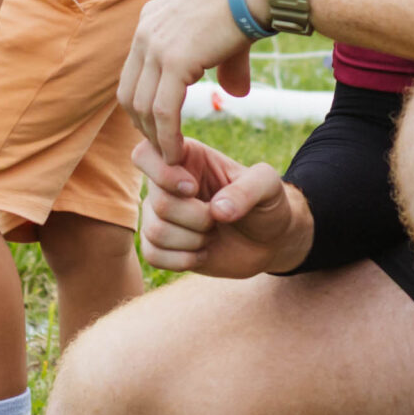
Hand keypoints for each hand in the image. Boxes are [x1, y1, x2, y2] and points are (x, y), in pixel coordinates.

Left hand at [116, 0, 257, 164]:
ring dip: (155, 138)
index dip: (143, 105)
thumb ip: (223, 66)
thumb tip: (235, 93)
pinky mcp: (174, 61)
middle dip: (143, 126)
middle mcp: (145, 32)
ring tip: (171, 159)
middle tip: (162, 148)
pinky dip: (167, 138)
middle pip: (130, 93)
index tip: (158, 128)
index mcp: (151, 21)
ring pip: (143, 107)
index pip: (134, 73)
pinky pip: (163, 111)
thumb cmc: (248, 2)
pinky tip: (177, 153)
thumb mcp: (224, 36)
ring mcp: (157, 46)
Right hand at [134, 135, 309, 276]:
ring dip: (192, 241)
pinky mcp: (160, 245)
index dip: (164, 174)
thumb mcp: (268, 186)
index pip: (145, 154)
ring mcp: (160, 215)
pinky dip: (182, 260)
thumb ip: (247, 189)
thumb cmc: (266, 204)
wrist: (269, 241)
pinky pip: (152, 255)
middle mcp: (165, 183)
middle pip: (158, 203)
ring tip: (212, 235)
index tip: (193, 188)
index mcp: (186, 157)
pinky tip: (202, 253)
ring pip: (154, 231)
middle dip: (196, 218)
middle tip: (219, 219)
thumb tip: (217, 210)